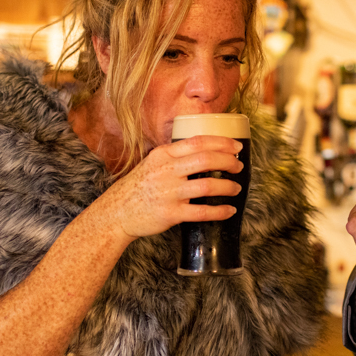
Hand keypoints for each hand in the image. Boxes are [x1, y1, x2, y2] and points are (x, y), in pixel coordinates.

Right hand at [99, 134, 244, 239]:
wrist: (117, 212)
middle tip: (239, 167)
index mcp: (163, 155)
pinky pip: (201, 212)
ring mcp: (168, 193)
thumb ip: (175, 156)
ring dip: (227, 186)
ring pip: (207, 185)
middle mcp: (166, 171)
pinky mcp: (170, 213)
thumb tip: (206, 150)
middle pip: (206, 159)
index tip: (236, 147)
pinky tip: (229, 210)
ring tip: (236, 188)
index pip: (197, 142)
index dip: (222, 143)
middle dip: (228, 162)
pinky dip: (219, 211)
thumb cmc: (140, 186)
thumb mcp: (153, 163)